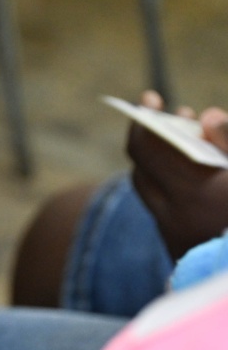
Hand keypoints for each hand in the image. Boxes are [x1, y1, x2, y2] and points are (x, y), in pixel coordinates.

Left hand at [129, 90, 227, 260]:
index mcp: (197, 191)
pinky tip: (197, 174)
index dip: (143, 121)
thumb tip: (207, 116)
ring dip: (163, 164)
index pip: (144, 150)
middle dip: (155, 140)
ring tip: (194, 139)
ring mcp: (174, 235)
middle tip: (180, 116)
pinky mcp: (179, 250)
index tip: (149, 99)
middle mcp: (176, 215)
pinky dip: (173, 187)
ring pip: (151, 191)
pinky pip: (164, 210)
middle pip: (143, 169)